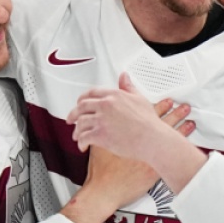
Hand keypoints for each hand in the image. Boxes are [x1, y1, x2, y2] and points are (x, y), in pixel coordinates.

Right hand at [60, 90, 195, 222]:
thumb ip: (104, 124)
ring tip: (191, 122)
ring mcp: (148, 157)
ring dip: (181, 130)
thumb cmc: (101, 168)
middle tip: (184, 107)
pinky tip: (186, 147)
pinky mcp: (153, 171)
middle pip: (161, 125)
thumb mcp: (99, 141)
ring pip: (168, 140)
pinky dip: (179, 149)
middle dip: (174, 114)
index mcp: (128, 132)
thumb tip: (104, 113)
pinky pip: (169, 157)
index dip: (159, 107)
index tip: (169, 101)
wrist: (104, 188)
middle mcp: (140, 144)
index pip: (148, 116)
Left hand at [68, 73, 195, 161]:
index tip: (80, 103)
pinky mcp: (100, 135)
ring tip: (77, 136)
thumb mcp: (139, 98)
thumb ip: (128, 87)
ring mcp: (101, 120)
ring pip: (80, 123)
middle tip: (71, 119)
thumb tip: (124, 76)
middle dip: (73, 114)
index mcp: (114, 95)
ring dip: (77, 131)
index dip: (82, 99)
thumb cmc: (149, 122)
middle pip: (81, 107)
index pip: (91, 93)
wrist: (152, 139)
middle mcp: (105, 105)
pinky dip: (81, 143)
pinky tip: (83, 146)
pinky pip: (84, 137)